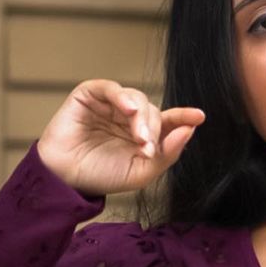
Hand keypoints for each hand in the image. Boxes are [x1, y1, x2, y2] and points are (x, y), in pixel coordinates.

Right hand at [36, 79, 205, 196]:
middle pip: (153, 111)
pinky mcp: (90, 95)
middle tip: (147, 146)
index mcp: (143, 133)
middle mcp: (128, 117)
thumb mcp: (141, 172)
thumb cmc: (102, 175)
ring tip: (138, 137)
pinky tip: (128, 110)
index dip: (183, 117)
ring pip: (136, 98)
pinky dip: (122, 97)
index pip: (168, 121)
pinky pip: (111, 88)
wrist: (66, 178)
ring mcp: (110, 105)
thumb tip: (188, 131)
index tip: (199, 117)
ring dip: (141, 117)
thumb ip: (166, 154)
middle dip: (154, 127)